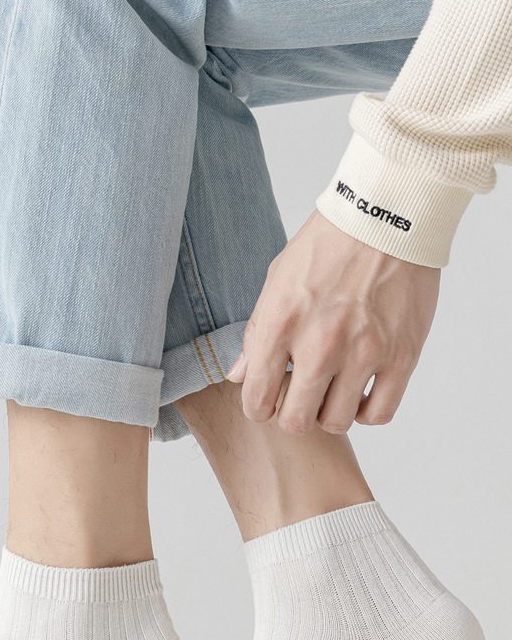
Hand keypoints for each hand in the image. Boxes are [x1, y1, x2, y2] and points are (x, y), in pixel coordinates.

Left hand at [226, 209, 440, 434]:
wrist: (388, 216)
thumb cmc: (328, 246)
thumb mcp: (276, 281)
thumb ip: (256, 335)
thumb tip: (239, 376)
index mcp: (281, 325)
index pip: (257, 400)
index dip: (259, 408)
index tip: (268, 401)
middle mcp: (320, 345)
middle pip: (297, 421)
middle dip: (293, 416)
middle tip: (301, 398)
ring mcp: (363, 353)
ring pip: (337, 422)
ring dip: (331, 413)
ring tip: (333, 391)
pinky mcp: (401, 356)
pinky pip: (379, 413)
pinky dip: (367, 410)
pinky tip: (362, 392)